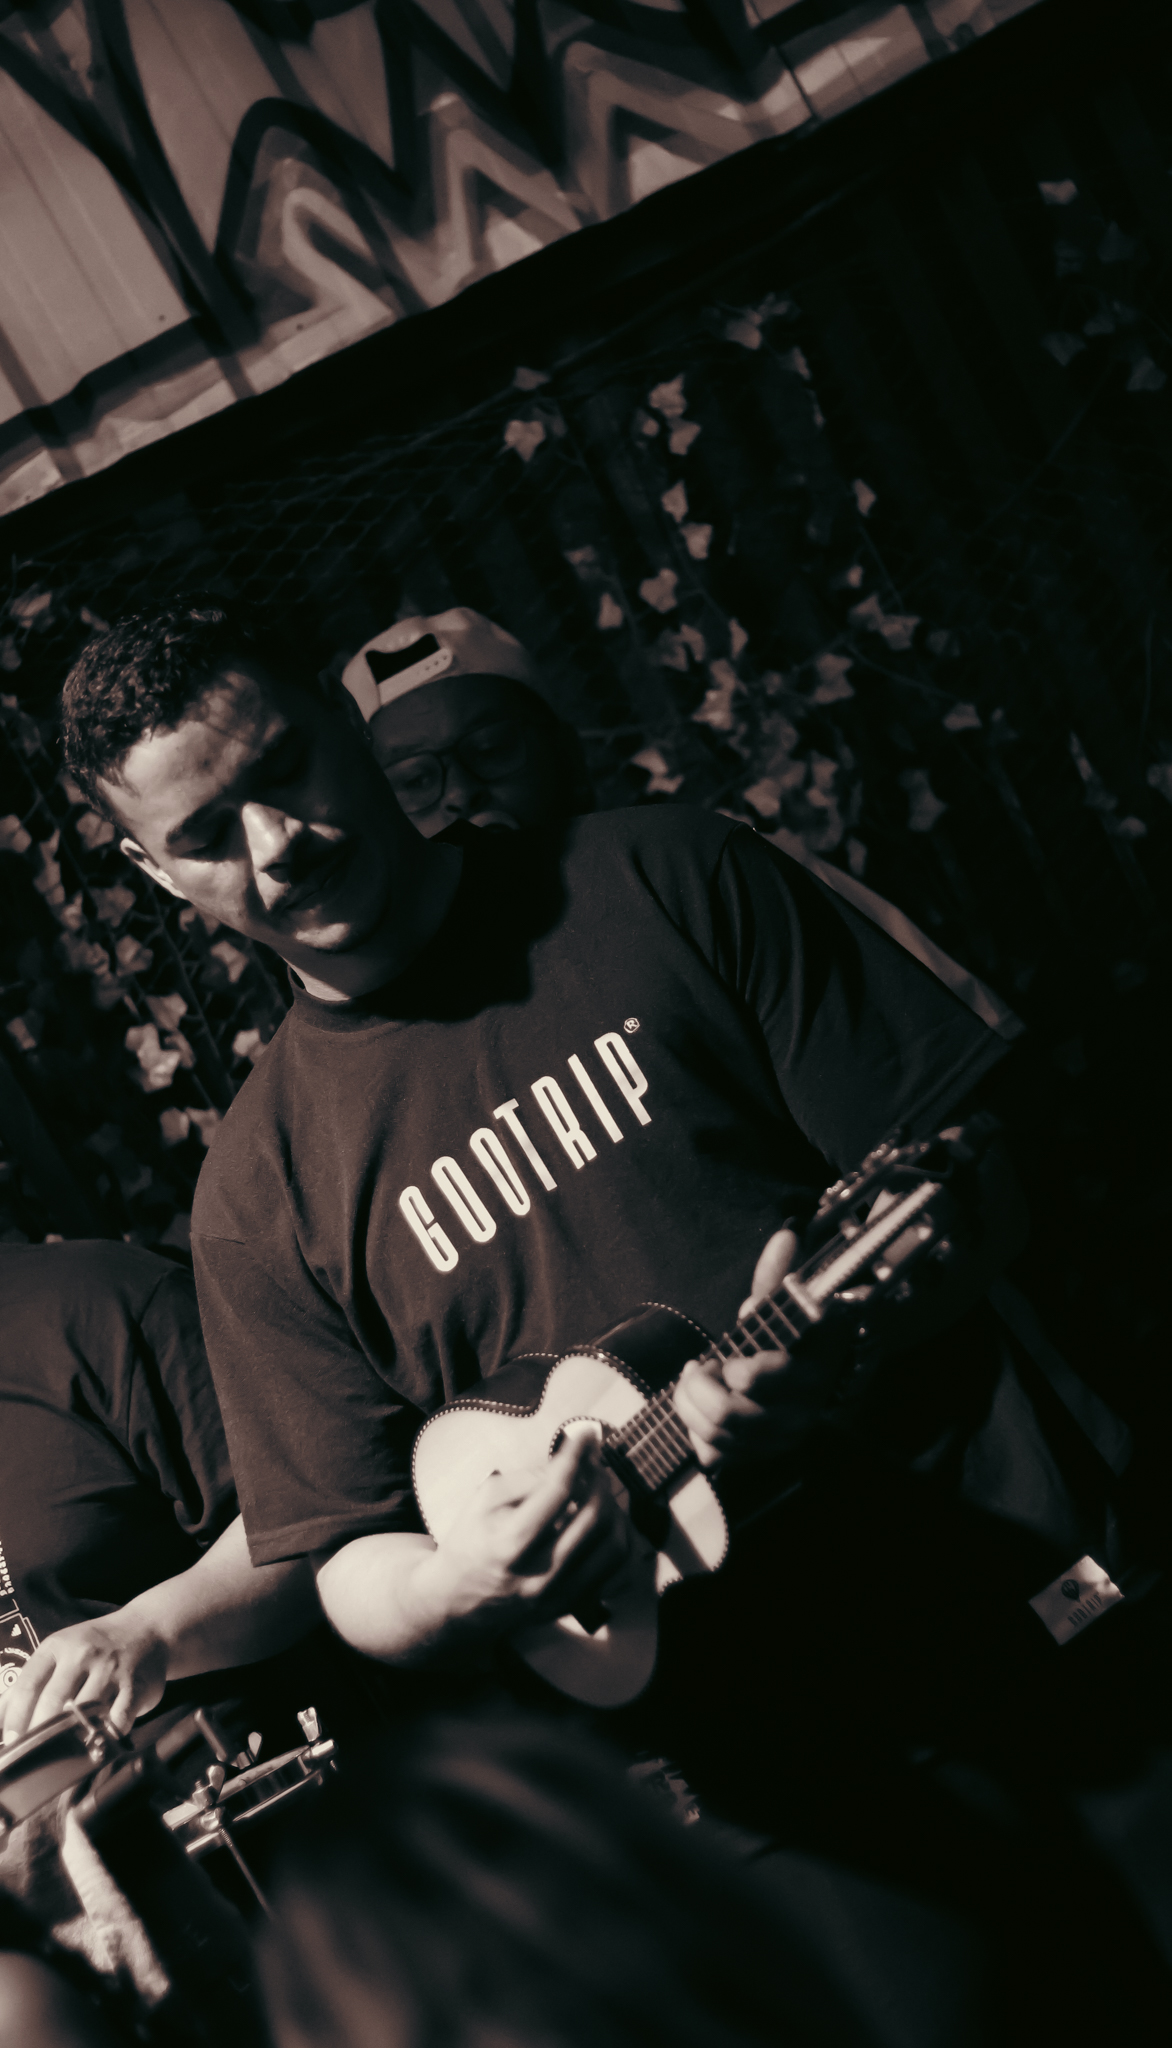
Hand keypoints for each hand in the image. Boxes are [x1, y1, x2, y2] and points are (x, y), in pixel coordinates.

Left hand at [0, 1614, 167, 1744]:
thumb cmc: (96, 1646)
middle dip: (40, 1735)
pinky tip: (98, 1748)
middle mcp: (83, 1654)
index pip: (28, 1686)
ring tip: (63, 1761)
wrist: (149, 1629)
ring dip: (72, 1740)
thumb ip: (31, 1682)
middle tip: (34, 1758)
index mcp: (57, 1646)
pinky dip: (105, 1738)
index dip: (15, 1719)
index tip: (11, 1743)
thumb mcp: (60, 1652)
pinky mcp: (136, 1685)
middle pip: (53, 1703)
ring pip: (84, 1713)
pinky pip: (117, 1720)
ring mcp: (111, 1669)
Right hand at [421, 1431, 631, 1640]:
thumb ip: (526, 1479)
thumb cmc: (470, 1542)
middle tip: (595, 1462)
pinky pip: (613, 1570)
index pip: (557, 1491)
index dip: (576, 1457)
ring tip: (601, 1490)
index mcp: (510, 1543)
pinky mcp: (569, 1605)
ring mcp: (557, 1595)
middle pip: (591, 1517)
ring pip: (611, 1545)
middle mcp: (538, 1573)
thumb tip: (568, 1464)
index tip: (586, 1435)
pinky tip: (606, 1519)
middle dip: (600, 1479)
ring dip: (613, 1507)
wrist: (458, 1601)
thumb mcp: (483, 1501)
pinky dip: (617, 1538)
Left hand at [674, 1226, 849, 1467]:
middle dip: (697, 1388)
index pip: (763, 1379)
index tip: (727, 1357)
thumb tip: (785, 1235)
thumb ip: (778, 1277)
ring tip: (692, 1381)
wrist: (809, 1379)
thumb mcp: (784, 1307)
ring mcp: (779, 1440)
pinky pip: (713, 1457)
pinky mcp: (758, 1457)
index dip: (736, 1369)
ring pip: (716, 1437)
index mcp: (810, 1373)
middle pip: (728, 1415)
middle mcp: (800, 1414)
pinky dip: (696, 1433)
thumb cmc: (791, 1338)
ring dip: (689, 1405)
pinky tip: (700, 1411)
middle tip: (695, 1367)